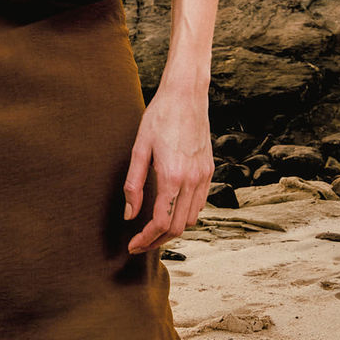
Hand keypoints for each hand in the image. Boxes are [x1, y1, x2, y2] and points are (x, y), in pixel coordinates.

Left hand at [122, 84, 213, 252]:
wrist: (186, 95)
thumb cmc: (159, 117)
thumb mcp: (139, 147)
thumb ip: (134, 184)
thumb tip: (130, 215)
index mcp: (172, 176)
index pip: (161, 223)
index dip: (145, 239)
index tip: (132, 245)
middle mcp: (192, 180)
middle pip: (178, 228)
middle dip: (158, 240)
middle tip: (140, 242)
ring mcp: (204, 176)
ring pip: (192, 219)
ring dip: (173, 229)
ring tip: (154, 229)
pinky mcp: (209, 170)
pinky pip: (200, 203)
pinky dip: (186, 214)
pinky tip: (172, 208)